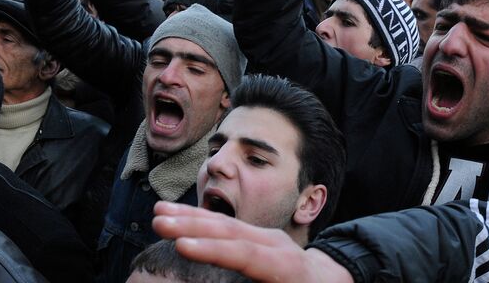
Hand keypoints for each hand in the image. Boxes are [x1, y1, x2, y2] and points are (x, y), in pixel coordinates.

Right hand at [152, 201, 353, 282]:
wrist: (329, 281)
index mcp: (286, 266)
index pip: (247, 255)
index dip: (215, 251)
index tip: (183, 247)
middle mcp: (274, 244)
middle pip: (232, 231)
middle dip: (194, 226)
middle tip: (160, 222)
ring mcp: (264, 235)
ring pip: (225, 222)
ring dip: (190, 216)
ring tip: (159, 213)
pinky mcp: (255, 234)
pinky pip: (225, 224)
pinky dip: (200, 218)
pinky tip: (176, 214)